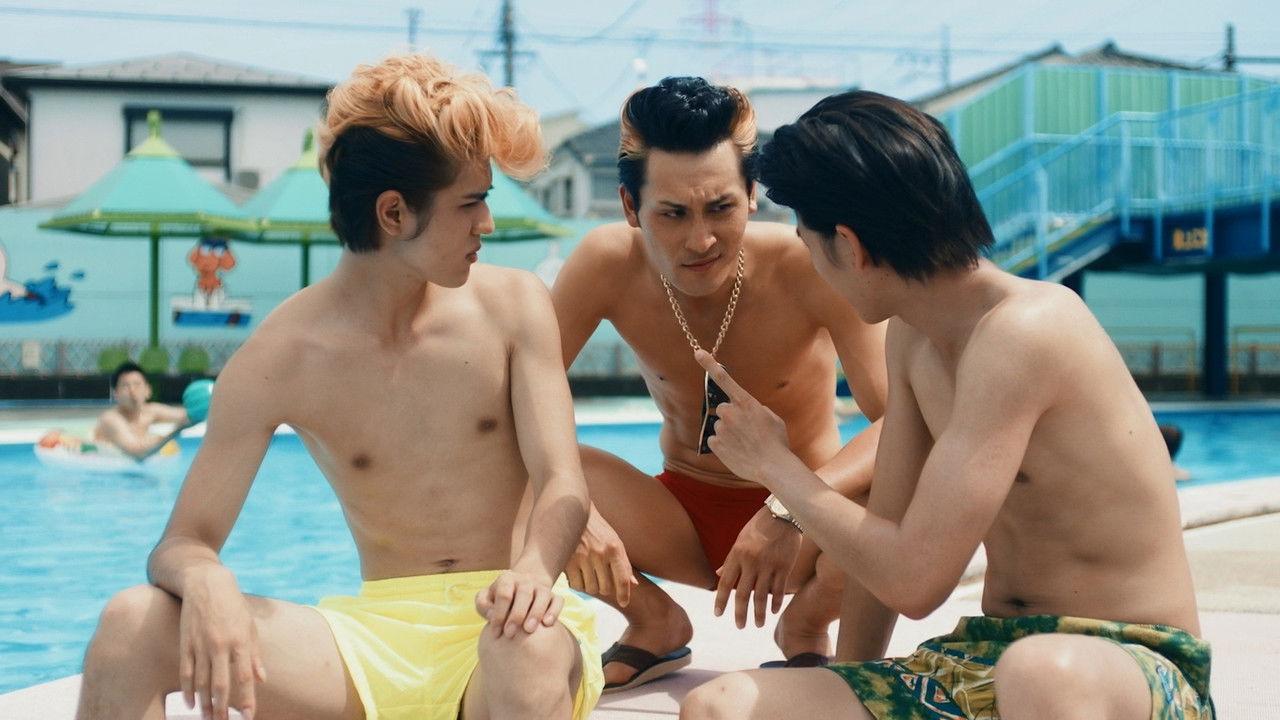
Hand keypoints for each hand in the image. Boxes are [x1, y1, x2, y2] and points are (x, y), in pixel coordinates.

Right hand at [177, 568, 266, 719]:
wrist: (207, 584)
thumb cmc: (233, 606)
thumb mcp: (250, 626)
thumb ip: (255, 654)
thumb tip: (261, 679)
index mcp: (241, 641)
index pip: (244, 677)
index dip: (246, 699)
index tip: (248, 716)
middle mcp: (221, 645)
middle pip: (221, 684)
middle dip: (222, 708)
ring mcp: (201, 644)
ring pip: (202, 682)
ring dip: (204, 703)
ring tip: (208, 718)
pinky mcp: (186, 643)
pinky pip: (186, 671)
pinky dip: (188, 689)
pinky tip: (190, 703)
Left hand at [475, 569, 564, 637]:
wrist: (522, 588)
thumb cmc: (500, 599)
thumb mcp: (486, 598)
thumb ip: (483, 605)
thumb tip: (491, 615)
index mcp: (507, 579)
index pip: (504, 594)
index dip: (499, 614)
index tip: (495, 633)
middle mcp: (525, 581)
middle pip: (524, 594)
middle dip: (516, 615)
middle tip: (510, 634)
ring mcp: (541, 587)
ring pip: (542, 596)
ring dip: (536, 613)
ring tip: (529, 630)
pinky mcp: (554, 595)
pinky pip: (558, 600)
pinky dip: (554, 611)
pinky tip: (547, 624)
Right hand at [565, 506, 638, 606]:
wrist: (573, 512)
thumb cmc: (597, 529)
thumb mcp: (614, 542)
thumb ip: (624, 564)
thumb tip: (634, 585)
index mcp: (614, 548)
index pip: (622, 579)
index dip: (625, 594)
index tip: (624, 602)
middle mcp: (599, 553)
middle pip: (606, 588)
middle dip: (605, 588)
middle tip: (601, 578)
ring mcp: (582, 557)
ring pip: (591, 589)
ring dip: (591, 586)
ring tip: (588, 574)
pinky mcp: (567, 561)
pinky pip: (576, 585)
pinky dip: (578, 584)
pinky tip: (578, 574)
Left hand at [694, 350, 791, 484]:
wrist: (773, 466)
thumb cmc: (777, 442)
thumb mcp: (772, 418)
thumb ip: (755, 409)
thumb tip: (746, 410)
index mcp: (746, 403)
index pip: (724, 379)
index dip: (709, 365)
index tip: (698, 353)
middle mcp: (730, 413)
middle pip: (722, 409)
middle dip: (730, 416)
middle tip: (745, 430)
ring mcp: (721, 429)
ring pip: (719, 426)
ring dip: (728, 432)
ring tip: (744, 444)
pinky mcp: (715, 444)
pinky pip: (714, 440)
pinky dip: (723, 445)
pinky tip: (737, 451)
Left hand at [715, 508, 802, 628]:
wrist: (783, 514)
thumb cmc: (759, 526)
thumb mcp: (740, 539)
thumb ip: (730, 559)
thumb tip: (718, 574)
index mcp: (737, 554)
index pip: (725, 583)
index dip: (720, 600)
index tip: (718, 614)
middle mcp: (751, 562)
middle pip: (743, 594)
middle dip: (740, 613)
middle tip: (739, 626)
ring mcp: (768, 565)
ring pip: (761, 596)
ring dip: (758, 613)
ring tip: (757, 625)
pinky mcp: (784, 567)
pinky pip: (778, 589)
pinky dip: (775, 603)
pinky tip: (773, 611)